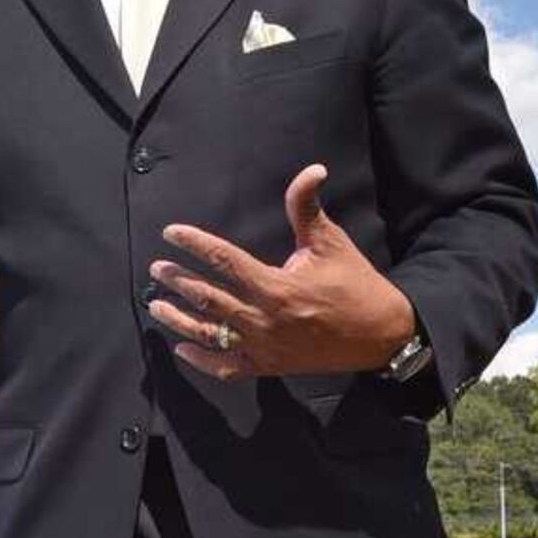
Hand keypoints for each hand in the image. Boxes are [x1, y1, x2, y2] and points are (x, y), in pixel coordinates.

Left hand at [147, 165, 419, 381]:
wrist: (381, 334)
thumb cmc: (355, 284)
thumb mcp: (330, 242)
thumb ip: (307, 207)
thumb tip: (311, 169)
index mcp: (276, 287)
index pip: (224, 260)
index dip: (194, 244)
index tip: (171, 233)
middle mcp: (264, 320)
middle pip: (208, 298)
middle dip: (178, 282)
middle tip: (157, 269)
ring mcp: (264, 347)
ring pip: (210, 334)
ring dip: (179, 320)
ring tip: (156, 306)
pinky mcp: (270, 367)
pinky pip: (227, 368)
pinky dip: (203, 361)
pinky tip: (182, 349)